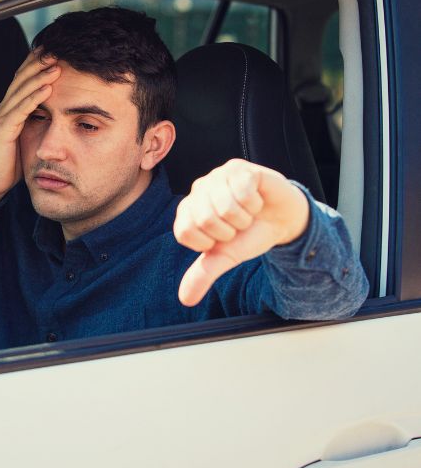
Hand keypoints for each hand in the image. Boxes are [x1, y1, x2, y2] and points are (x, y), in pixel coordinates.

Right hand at [0, 49, 60, 203]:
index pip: (23, 78)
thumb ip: (37, 120)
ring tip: (57, 65)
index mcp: (11, 107)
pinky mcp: (4, 131)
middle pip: (22, 78)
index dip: (36, 62)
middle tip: (57, 49)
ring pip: (22, 90)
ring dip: (40, 76)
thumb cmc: (12, 159)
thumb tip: (57, 110)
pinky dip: (35, 98)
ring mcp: (3, 118)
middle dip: (39, 62)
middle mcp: (5, 108)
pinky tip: (48, 89)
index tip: (54, 49)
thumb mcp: (27, 135)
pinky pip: (21, 110)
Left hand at [173, 159, 309, 305]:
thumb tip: (185, 299)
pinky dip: (255, 204)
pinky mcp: (239, 168)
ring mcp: (217, 176)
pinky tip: (256, 201)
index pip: (186, 232)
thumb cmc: (250, 234)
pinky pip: (243, 192)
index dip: (211, 242)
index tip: (223, 238)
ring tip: (248, 213)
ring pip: (225, 206)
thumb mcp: (226, 257)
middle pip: (205, 219)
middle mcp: (199, 190)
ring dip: (244, 218)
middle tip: (238, 225)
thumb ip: (203, 274)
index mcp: (188, 211)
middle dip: (230, 231)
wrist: (282, 220)